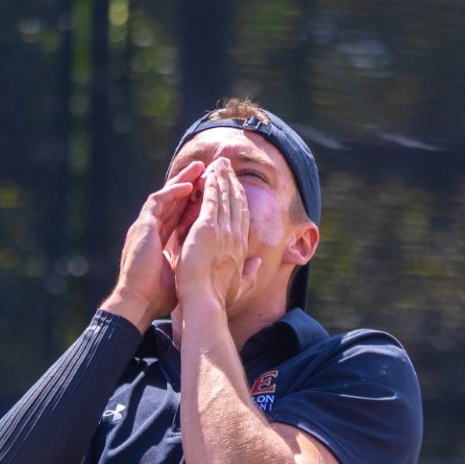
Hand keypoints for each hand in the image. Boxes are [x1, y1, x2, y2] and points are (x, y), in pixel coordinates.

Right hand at [103, 163, 203, 328]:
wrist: (139, 302)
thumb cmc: (159, 296)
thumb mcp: (181, 273)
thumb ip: (191, 262)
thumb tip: (212, 263)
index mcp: (159, 240)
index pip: (179, 215)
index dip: (195, 202)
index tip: (212, 192)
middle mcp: (151, 230)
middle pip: (173, 201)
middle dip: (191, 184)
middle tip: (208, 170)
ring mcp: (145, 226)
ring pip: (166, 195)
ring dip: (183, 180)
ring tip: (200, 168)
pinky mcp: (142, 226)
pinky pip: (158, 201)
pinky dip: (173, 192)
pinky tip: (189, 185)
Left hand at [175, 158, 257, 311]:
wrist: (205, 300)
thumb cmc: (218, 297)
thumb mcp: (240, 285)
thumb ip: (251, 273)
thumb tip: (259, 263)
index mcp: (241, 246)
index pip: (242, 215)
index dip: (239, 197)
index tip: (234, 184)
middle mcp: (235, 235)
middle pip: (236, 201)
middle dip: (231, 181)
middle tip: (226, 165)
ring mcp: (223, 230)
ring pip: (225, 197)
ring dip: (222, 177)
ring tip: (219, 163)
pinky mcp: (207, 228)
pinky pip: (211, 200)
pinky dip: (211, 185)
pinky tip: (209, 174)